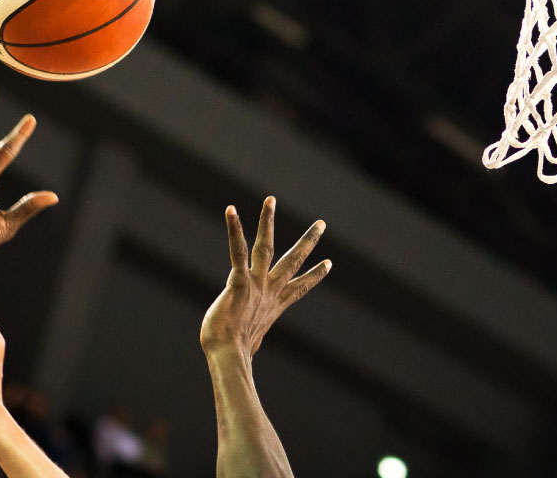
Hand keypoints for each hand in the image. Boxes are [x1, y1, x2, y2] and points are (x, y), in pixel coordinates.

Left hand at [201, 197, 331, 356]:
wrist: (228, 356)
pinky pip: (237, 250)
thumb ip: (248, 339)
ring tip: (270, 199)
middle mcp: (269, 290)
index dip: (314, 276)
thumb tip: (245, 354)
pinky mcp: (239, 280)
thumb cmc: (231, 354)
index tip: (328, 263)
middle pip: (293, 260)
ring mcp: (256, 283)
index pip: (299, 287)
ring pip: (266, 246)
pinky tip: (230, 210)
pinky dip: (234, 229)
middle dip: (308, 241)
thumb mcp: (245, 342)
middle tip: (321, 224)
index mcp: (274, 305)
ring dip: (267, 220)